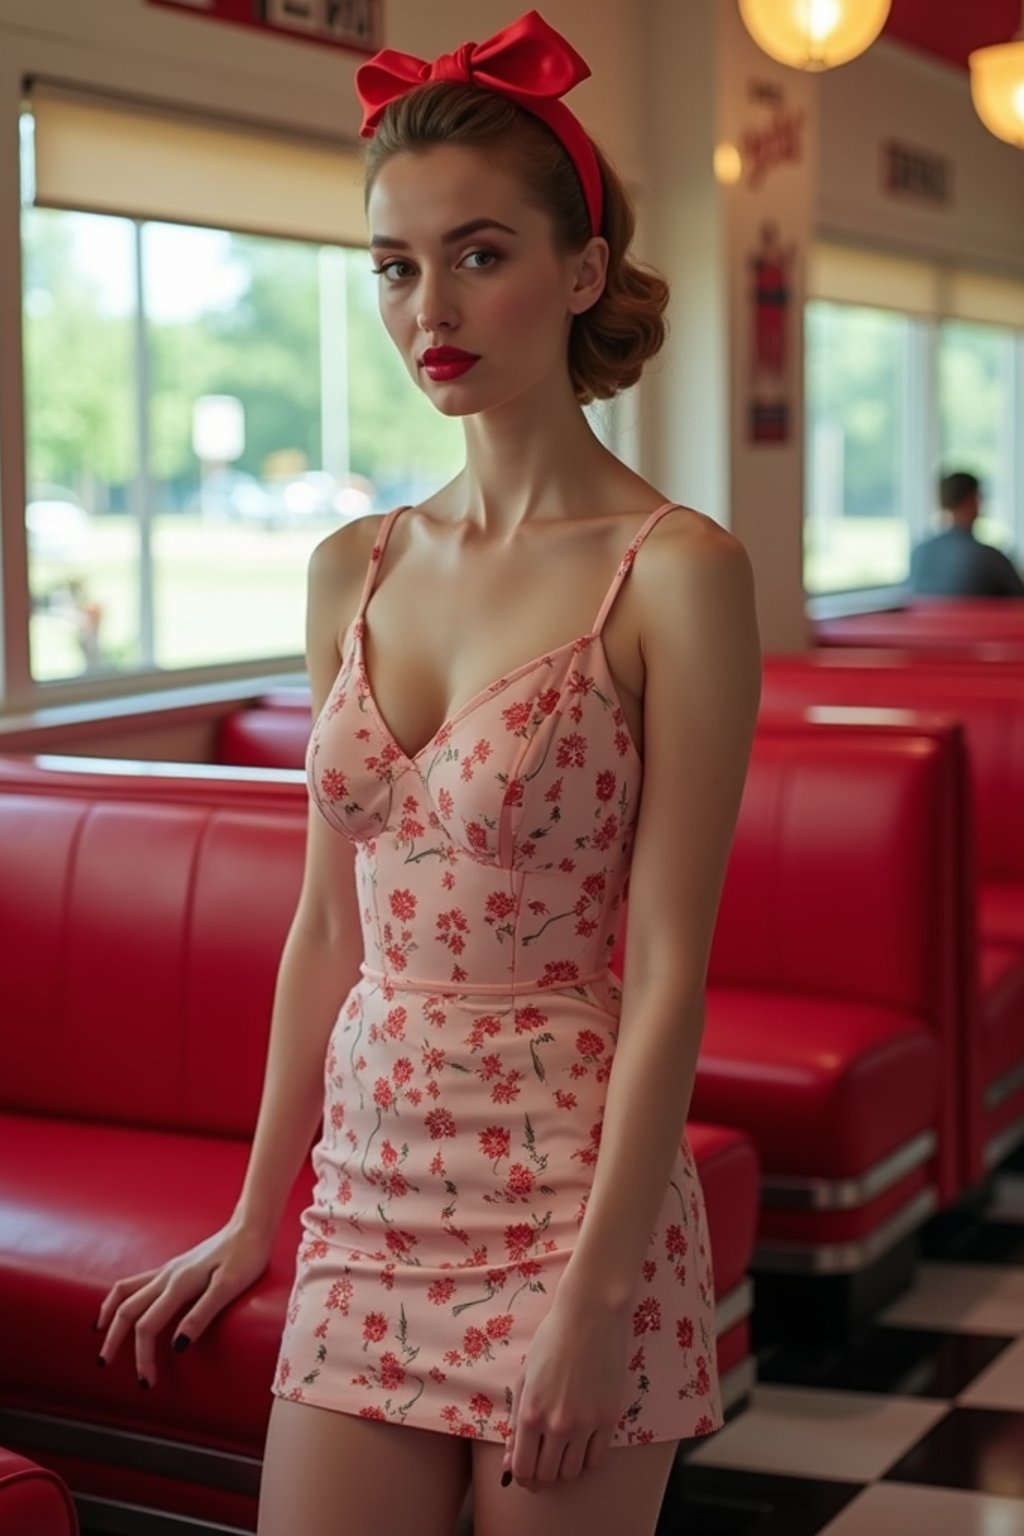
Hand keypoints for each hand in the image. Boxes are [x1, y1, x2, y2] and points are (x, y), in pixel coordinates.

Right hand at [95, 1220, 274, 1388]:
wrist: (251, 1226)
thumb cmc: (246, 1255)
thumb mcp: (230, 1287)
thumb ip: (202, 1315)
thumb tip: (177, 1346)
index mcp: (178, 1284)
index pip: (147, 1327)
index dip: (143, 1357)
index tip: (147, 1382)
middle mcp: (167, 1276)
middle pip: (127, 1310)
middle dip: (114, 1340)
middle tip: (105, 1366)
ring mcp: (168, 1270)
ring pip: (125, 1292)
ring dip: (110, 1315)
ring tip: (100, 1336)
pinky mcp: (174, 1267)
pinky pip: (136, 1282)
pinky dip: (120, 1298)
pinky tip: (121, 1307)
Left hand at [502, 1298, 629, 1491]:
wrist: (590, 1316)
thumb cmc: (551, 1341)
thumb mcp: (524, 1379)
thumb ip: (515, 1422)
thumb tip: (510, 1462)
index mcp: (530, 1412)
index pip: (522, 1468)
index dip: (521, 1476)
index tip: (524, 1472)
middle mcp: (557, 1424)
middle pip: (547, 1476)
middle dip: (541, 1477)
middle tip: (543, 1464)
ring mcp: (585, 1423)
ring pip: (572, 1472)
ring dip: (564, 1469)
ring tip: (562, 1453)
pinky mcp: (609, 1418)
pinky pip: (597, 1460)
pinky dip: (586, 1460)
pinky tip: (582, 1445)